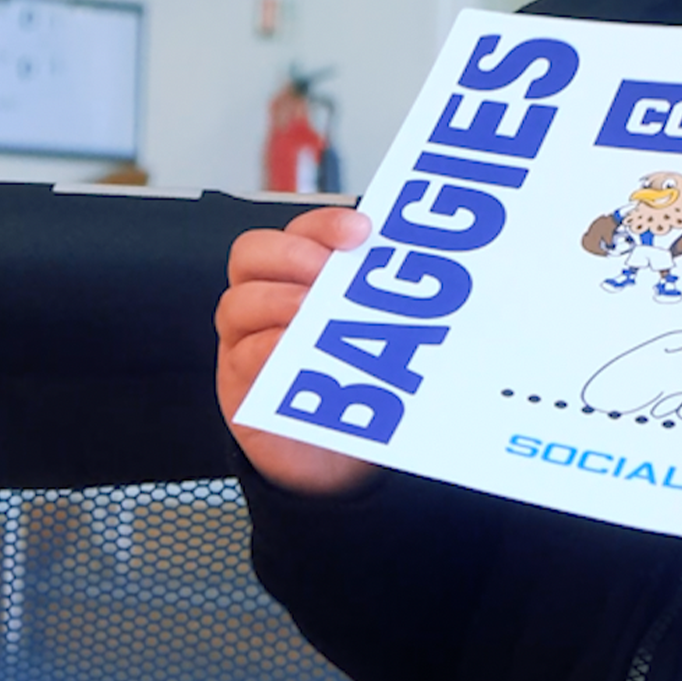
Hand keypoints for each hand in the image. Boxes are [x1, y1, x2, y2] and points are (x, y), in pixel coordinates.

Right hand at [216, 207, 380, 497]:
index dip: (324, 224)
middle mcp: (267, 299)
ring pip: (238, 303)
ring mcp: (247, 339)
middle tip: (326, 272)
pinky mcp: (241, 383)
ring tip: (310, 311)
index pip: (300, 230)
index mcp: (300, 276)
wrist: (330, 457)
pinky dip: (268, 350)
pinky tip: (294, 350)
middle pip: (253, 254)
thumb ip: (389, 308)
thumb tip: (442, 288)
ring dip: (277, 301)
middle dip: (292, 255)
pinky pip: (242, 357)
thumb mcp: (375, 339)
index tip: (361, 230)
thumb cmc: (352, 384)